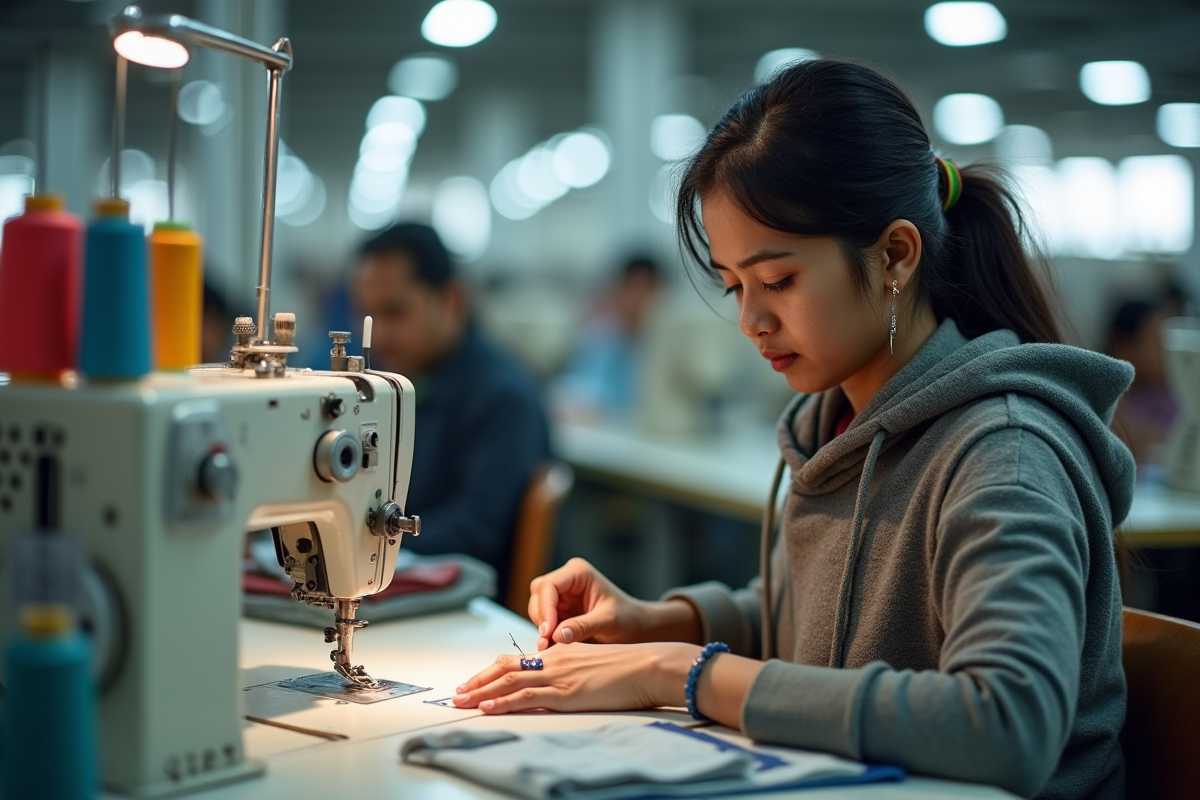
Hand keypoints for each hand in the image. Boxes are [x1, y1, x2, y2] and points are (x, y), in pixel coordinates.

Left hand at [451, 642, 697, 714]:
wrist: (649, 665)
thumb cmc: (630, 668)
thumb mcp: (594, 665)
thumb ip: (572, 672)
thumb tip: (557, 685)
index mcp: (560, 653)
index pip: (517, 660)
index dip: (492, 671)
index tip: (475, 682)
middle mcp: (554, 660)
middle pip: (505, 668)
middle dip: (478, 681)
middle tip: (457, 693)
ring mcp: (558, 676)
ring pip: (509, 682)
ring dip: (481, 693)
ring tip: (461, 701)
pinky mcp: (566, 692)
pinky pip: (527, 696)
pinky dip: (503, 702)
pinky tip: (488, 707)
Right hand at [528, 558, 641, 649]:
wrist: (636, 626)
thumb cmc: (627, 618)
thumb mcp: (608, 621)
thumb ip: (583, 626)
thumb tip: (557, 635)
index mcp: (578, 572)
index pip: (549, 586)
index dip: (545, 608)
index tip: (547, 632)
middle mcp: (566, 580)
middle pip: (538, 596)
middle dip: (542, 619)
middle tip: (547, 642)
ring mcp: (561, 596)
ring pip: (537, 609)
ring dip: (543, 629)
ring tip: (552, 648)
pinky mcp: (560, 611)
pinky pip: (544, 622)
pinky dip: (546, 635)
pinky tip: (554, 648)